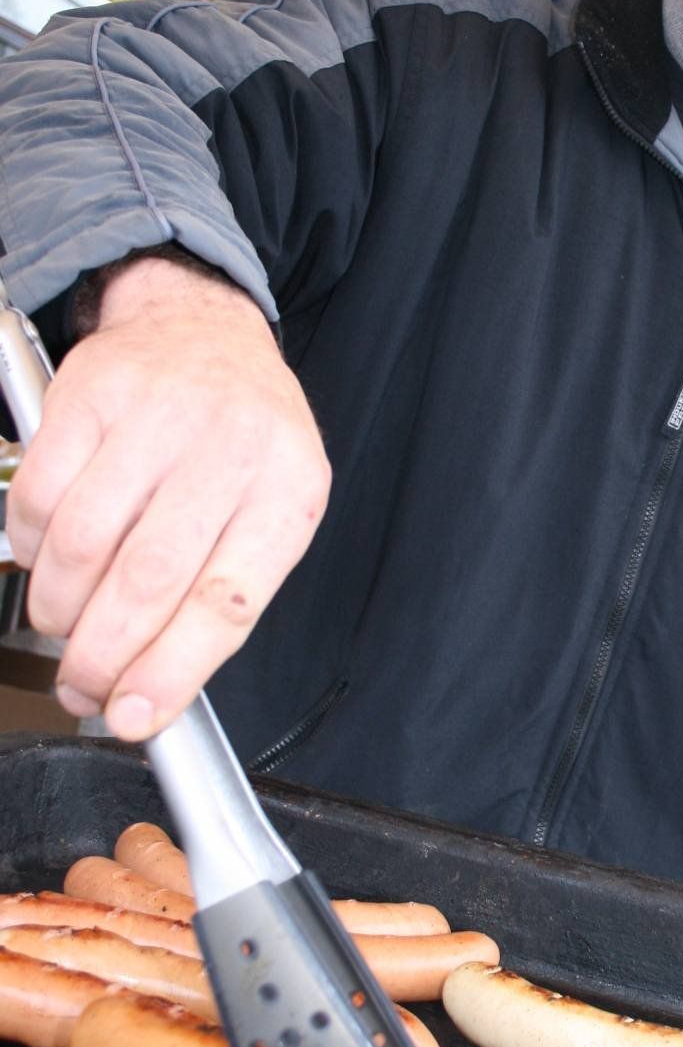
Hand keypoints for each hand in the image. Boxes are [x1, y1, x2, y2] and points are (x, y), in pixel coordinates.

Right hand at [7, 257, 330, 738]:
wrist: (202, 330)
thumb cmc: (241, 439)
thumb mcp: (269, 510)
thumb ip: (223, 597)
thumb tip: (152, 693)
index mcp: (286, 490)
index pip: (228, 600)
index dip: (173, 670)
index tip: (132, 716)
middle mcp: (228, 446)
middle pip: (148, 579)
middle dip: (103, 655)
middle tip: (83, 688)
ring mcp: (157, 414)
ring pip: (83, 543)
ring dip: (61, 609)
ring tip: (65, 626)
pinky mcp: (91, 393)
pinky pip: (39, 497)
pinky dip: (32, 550)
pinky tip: (50, 559)